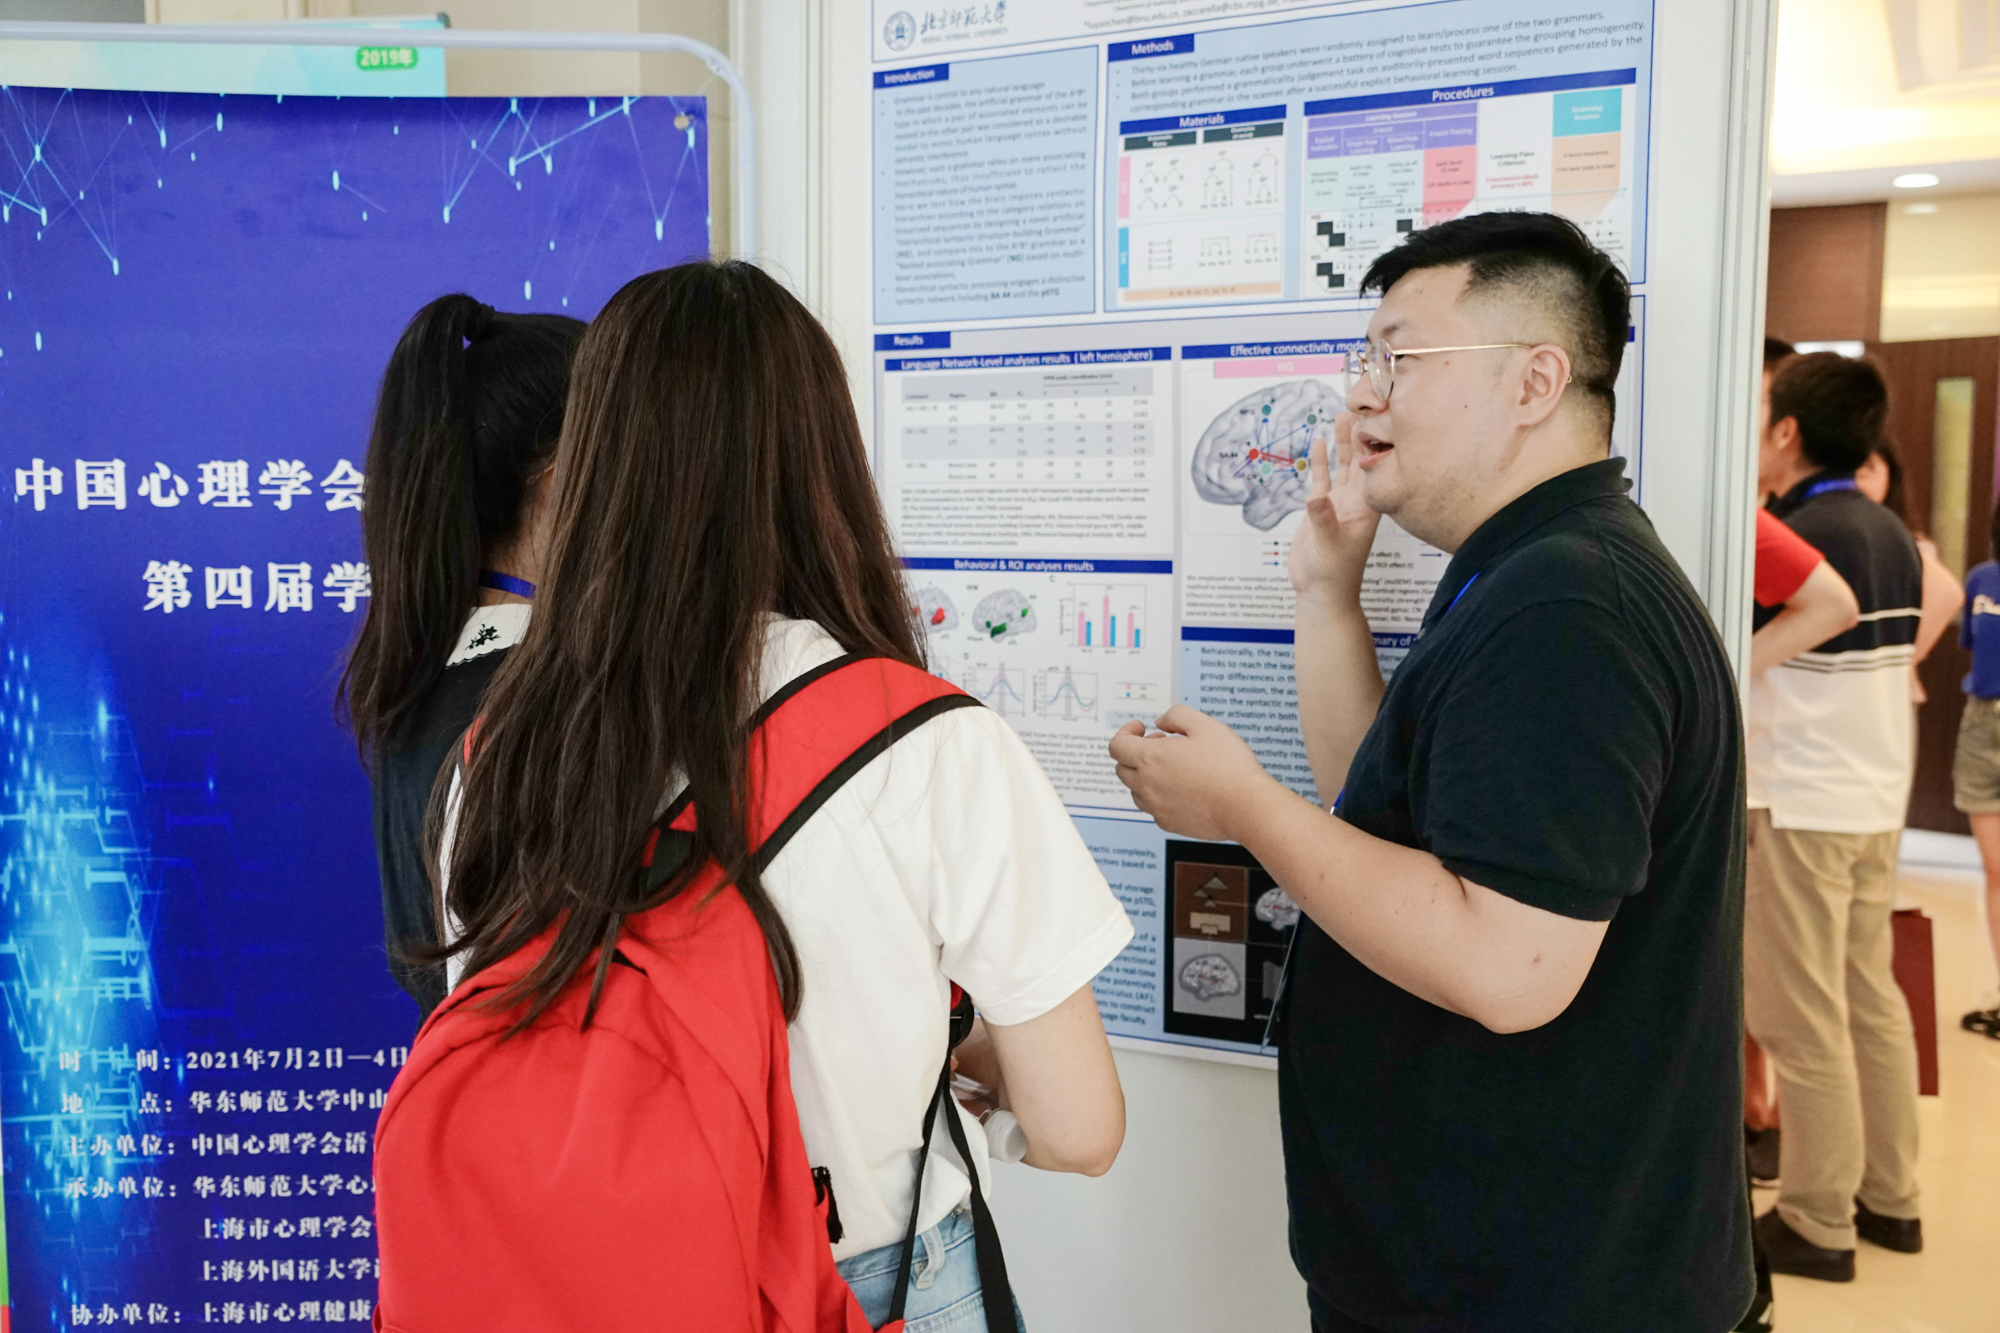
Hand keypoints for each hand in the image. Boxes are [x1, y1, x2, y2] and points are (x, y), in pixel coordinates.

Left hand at [1108, 705, 1278, 840]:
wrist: (1246, 806)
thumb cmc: (1228, 765)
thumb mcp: (1204, 724)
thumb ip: (1176, 715)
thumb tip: (1160, 722)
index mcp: (1150, 759)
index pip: (1117, 746)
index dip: (1126, 732)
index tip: (1141, 728)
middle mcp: (1147, 786)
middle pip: (1122, 768)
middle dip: (1136, 752)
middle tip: (1162, 744)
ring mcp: (1156, 808)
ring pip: (1136, 790)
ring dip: (1147, 776)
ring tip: (1175, 767)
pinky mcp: (1169, 824)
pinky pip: (1154, 809)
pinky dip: (1160, 796)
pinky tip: (1183, 789)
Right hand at [1288, 416, 1381, 598]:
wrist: (1320, 592)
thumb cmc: (1334, 574)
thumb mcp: (1329, 545)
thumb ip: (1322, 519)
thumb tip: (1316, 497)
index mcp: (1367, 507)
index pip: (1373, 468)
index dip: (1374, 443)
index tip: (1373, 416)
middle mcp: (1357, 501)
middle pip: (1361, 460)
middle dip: (1360, 434)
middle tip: (1359, 406)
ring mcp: (1341, 503)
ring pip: (1343, 466)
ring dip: (1342, 443)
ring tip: (1343, 416)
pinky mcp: (1323, 508)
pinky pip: (1323, 478)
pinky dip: (1322, 461)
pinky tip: (1320, 443)